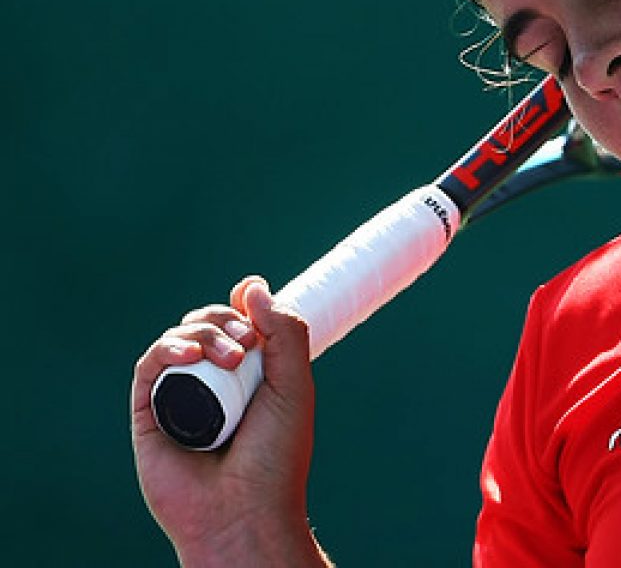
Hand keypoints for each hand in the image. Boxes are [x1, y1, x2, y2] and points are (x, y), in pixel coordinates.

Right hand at [131, 277, 327, 565]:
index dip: (240, 307)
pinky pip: (150, 366)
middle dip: (225, 318)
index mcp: (247, 374)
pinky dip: (168, 349)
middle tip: (247, 343)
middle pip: (206, 323)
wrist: (245, 511)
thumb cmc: (275, 456)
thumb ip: (285, 331)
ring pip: (179, 338)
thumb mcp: (295, 384)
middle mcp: (212, 382)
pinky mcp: (149, 414)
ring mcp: (180, 396)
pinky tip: (190, 355)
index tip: (251, 302)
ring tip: (231, 358)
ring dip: (204, 331)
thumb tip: (251, 286)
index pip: (235, 322)